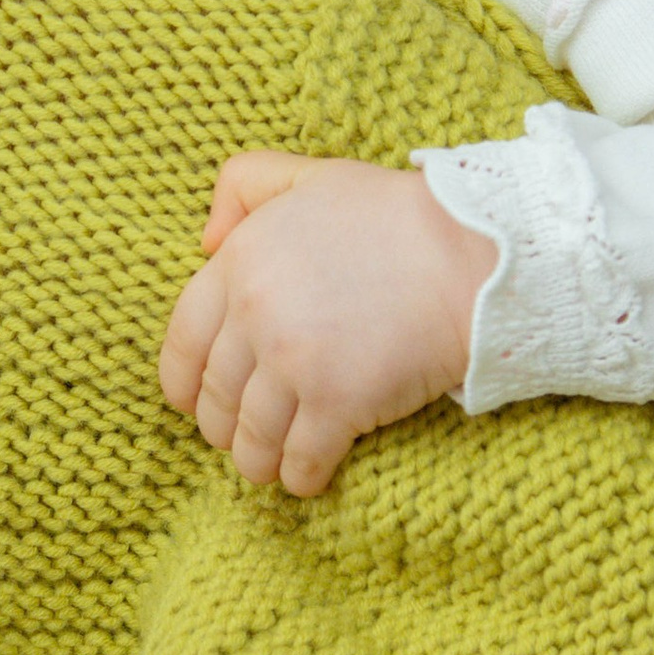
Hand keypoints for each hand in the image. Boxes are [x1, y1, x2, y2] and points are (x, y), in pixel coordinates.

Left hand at [159, 154, 497, 495]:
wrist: (470, 254)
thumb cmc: (395, 216)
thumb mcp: (311, 176)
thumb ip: (245, 185)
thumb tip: (204, 243)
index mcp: (240, 262)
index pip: (183, 340)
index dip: (184, 382)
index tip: (193, 402)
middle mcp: (255, 315)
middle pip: (215, 396)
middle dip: (222, 426)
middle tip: (238, 437)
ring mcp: (294, 363)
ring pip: (251, 437)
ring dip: (256, 460)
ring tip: (270, 466)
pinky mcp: (337, 403)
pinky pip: (301, 459)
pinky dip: (299, 477)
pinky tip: (307, 479)